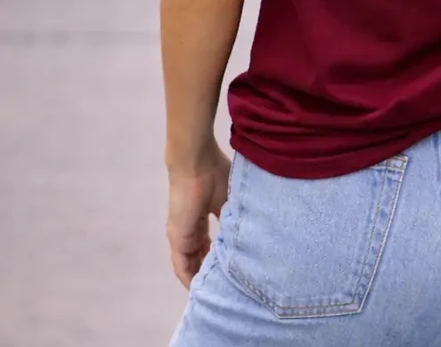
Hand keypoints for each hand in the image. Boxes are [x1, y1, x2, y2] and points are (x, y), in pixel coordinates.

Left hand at [166, 143, 230, 288]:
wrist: (196, 162)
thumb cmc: (214, 173)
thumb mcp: (230, 199)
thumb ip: (234, 216)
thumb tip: (249, 232)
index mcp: (201, 217)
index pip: (209, 244)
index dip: (218, 256)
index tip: (230, 267)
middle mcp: (190, 229)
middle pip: (199, 257)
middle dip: (210, 270)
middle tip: (225, 284)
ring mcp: (182, 235)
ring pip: (191, 264)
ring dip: (202, 277)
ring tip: (216, 290)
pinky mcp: (178, 238)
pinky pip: (182, 266)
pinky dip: (191, 278)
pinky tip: (203, 288)